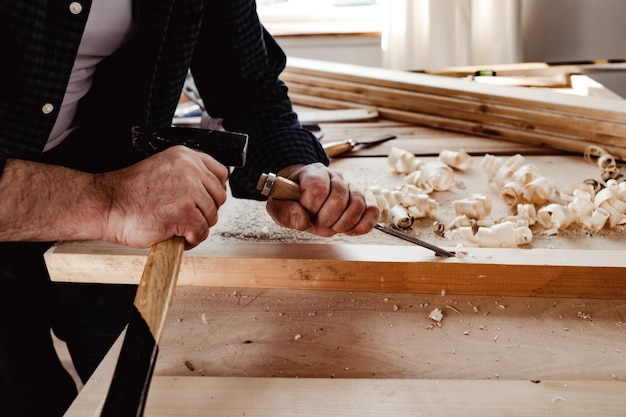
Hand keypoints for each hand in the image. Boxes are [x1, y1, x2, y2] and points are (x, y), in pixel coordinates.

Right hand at [96, 146, 228, 248]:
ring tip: (177, 227)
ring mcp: (188, 191)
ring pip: (211, 217)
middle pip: (219, 197)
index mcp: (186, 156)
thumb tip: (209, 191)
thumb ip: (187, 174)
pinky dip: (190, 240)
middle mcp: (190, 170)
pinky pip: (201, 233)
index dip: (214, 192)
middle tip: (186, 217)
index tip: (203, 201)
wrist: (107, 204)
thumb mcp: (163, 169)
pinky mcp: (184, 213)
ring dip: (196, 227)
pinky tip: (174, 235)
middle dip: (205, 211)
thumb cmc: (130, 192)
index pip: (221, 173)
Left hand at [265, 163, 379, 236]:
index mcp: (313, 173)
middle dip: (325, 219)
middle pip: (339, 199)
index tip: (304, 211)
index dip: (311, 206)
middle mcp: (335, 177)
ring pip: (358, 204)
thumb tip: (302, 219)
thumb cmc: (290, 199)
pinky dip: (364, 224)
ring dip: (343, 223)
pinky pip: (372, 211)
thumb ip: (285, 212)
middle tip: (316, 222)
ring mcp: (350, 188)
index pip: (317, 188)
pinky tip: (350, 230)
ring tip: (330, 226)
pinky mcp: (360, 201)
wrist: (301, 195)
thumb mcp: (277, 205)